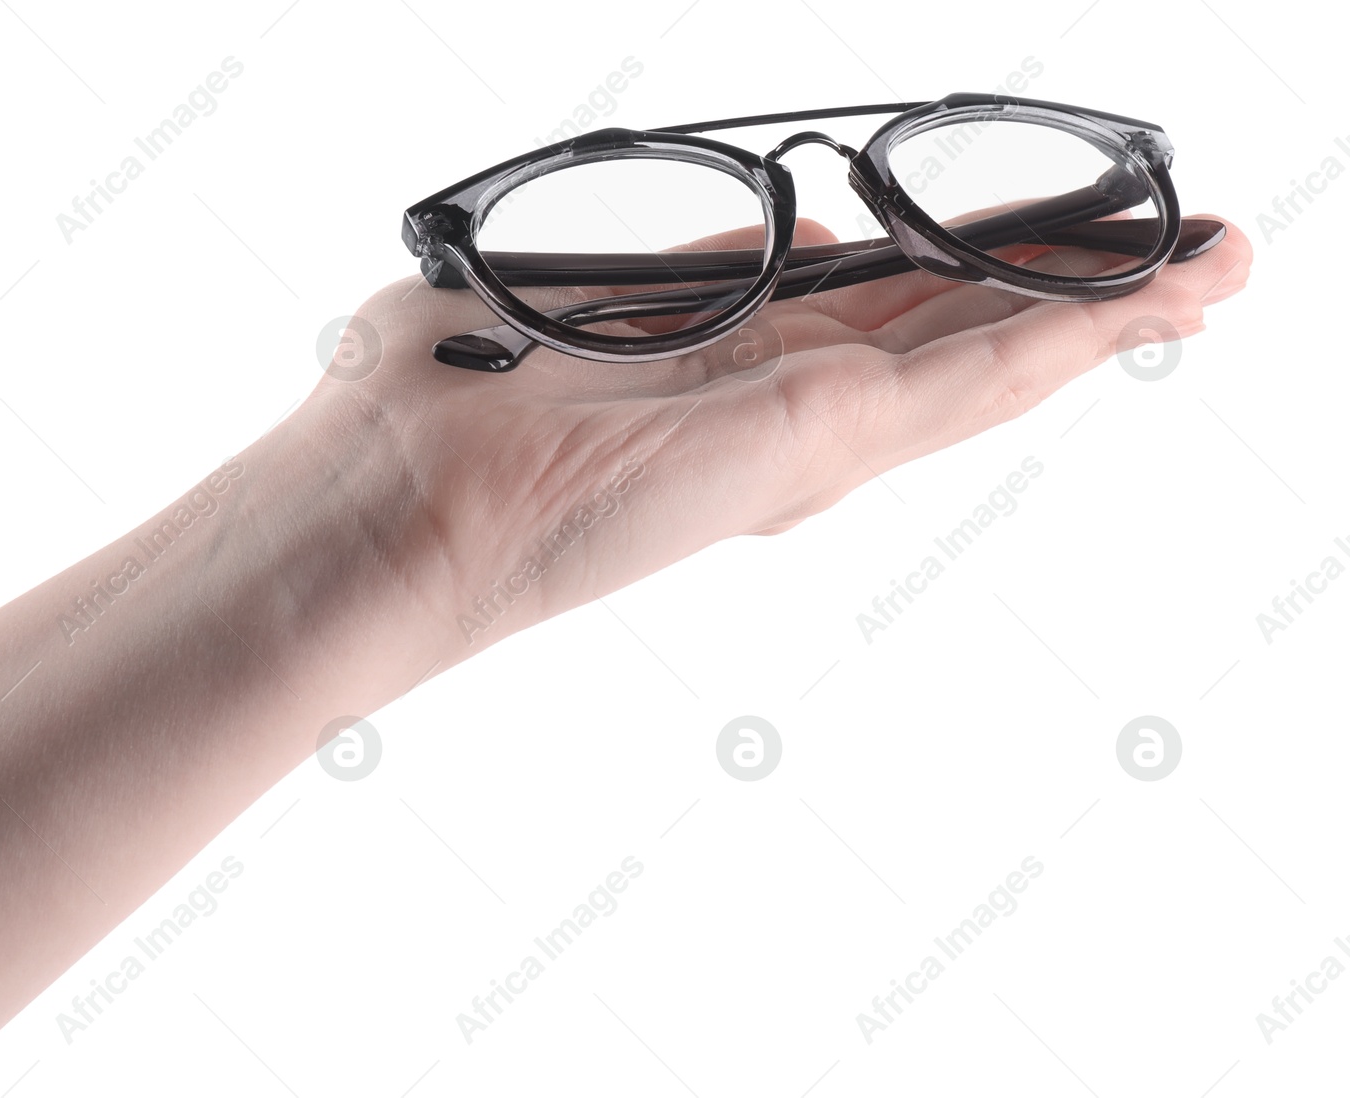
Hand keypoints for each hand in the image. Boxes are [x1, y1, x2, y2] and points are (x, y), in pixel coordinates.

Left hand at [294, 215, 1250, 667]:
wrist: (387, 509)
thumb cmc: (437, 401)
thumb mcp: (563, 296)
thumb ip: (674, 274)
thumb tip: (789, 241)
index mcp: (719, 359)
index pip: (877, 307)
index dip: (969, 271)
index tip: (1039, 237)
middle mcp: (774, 401)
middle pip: (949, 331)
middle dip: (1066, 290)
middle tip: (1186, 257)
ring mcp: (798, 431)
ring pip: (981, 359)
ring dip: (1099, 313)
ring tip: (1210, 274)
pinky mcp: (806, 444)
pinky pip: (958, 379)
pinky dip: (1059, 338)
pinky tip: (1147, 303)